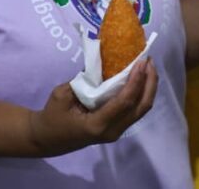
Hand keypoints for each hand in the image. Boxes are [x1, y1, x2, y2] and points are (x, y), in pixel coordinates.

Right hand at [29, 58, 157, 155]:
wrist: (48, 139)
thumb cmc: (53, 116)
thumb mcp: (62, 95)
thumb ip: (84, 82)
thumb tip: (105, 65)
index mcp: (97, 125)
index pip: (124, 102)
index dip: (136, 81)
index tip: (142, 61)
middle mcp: (112, 131)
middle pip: (141, 107)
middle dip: (150, 82)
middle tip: (149, 59)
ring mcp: (116, 131)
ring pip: (141, 109)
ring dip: (148, 87)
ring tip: (148, 65)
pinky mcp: (117, 127)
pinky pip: (135, 110)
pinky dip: (141, 93)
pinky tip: (140, 78)